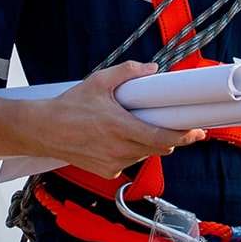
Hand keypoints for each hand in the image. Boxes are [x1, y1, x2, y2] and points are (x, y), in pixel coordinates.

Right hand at [24, 61, 204, 177]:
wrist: (43, 130)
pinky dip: (130, 151)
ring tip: (136, 127)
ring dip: (148, 144)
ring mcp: (113, 163)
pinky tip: (118, 140)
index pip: (161, 137)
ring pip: (144, 155)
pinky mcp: (107, 172)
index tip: (197, 132)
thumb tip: (152, 70)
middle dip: (168, 138)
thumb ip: (127, 73)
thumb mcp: (99, 81)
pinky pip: (129, 162)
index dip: (183, 137)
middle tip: (174, 125)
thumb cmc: (70, 106)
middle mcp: (119, 149)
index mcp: (120, 127)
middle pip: (158, 148)